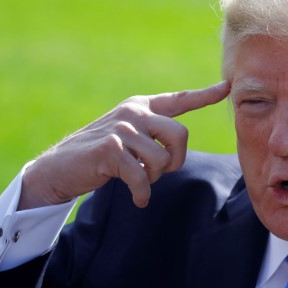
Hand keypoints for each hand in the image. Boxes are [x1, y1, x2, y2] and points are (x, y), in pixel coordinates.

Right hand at [19, 81, 230, 209]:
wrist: (59, 168)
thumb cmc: (99, 157)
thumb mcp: (128, 138)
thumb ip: (151, 136)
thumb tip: (175, 150)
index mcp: (141, 106)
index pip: (179, 100)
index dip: (205, 95)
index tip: (227, 87)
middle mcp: (133, 112)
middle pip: (180, 135)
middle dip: (176, 161)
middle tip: (160, 172)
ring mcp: (122, 129)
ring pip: (161, 160)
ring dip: (153, 179)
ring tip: (137, 180)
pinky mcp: (111, 149)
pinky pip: (142, 177)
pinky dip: (142, 193)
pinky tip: (137, 199)